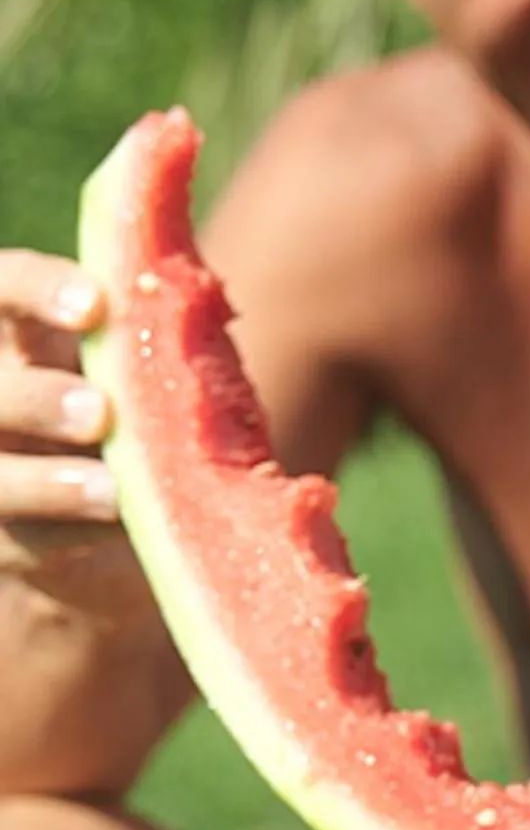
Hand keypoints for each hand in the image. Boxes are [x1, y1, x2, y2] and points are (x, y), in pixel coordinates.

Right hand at [0, 251, 142, 612]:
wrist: (107, 516)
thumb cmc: (137, 411)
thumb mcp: (145, 367)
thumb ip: (160, 333)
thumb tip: (210, 289)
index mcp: (21, 334)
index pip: (6, 289)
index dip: (40, 290)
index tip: (96, 306)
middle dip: (36, 400)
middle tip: (99, 413)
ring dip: (46, 483)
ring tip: (111, 490)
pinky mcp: (3, 539)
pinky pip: (24, 540)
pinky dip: (72, 535)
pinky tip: (122, 532)